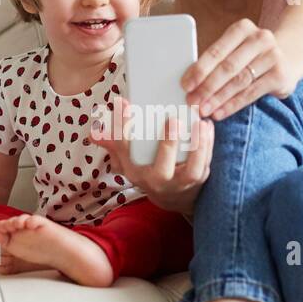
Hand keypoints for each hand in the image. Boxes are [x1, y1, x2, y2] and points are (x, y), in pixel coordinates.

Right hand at [87, 95, 214, 215]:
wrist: (172, 196)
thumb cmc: (147, 169)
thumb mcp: (126, 160)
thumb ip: (114, 143)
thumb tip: (94, 132)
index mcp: (134, 172)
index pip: (124, 152)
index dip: (122, 129)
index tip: (124, 104)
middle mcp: (156, 182)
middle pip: (160, 170)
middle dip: (167, 145)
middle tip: (173, 120)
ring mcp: (179, 184)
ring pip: (191, 170)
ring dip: (197, 147)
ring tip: (199, 122)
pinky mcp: (198, 181)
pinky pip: (205, 165)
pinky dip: (208, 146)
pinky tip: (207, 127)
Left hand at [182, 19, 298, 120]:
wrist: (289, 57)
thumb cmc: (251, 56)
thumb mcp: (235, 50)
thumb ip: (217, 61)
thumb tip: (190, 83)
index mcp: (243, 28)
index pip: (217, 50)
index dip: (200, 69)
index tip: (186, 84)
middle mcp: (260, 39)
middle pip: (228, 67)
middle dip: (207, 86)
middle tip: (192, 101)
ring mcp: (273, 56)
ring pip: (239, 81)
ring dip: (218, 98)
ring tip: (203, 109)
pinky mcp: (280, 75)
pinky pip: (251, 93)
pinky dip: (232, 105)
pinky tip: (220, 112)